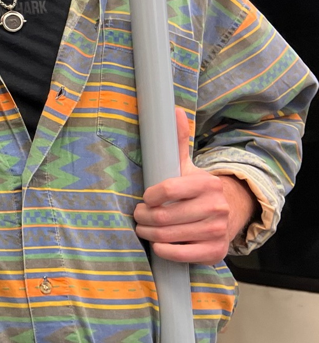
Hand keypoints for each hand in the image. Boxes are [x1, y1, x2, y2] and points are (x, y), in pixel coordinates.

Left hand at [134, 109, 255, 264]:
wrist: (227, 214)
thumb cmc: (195, 189)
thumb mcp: (186, 164)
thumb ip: (178, 140)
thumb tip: (173, 110)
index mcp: (207, 183)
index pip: (168, 189)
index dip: (150, 196)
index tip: (145, 197)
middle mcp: (217, 207)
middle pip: (164, 216)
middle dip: (143, 217)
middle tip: (138, 215)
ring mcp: (218, 231)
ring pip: (169, 236)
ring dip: (149, 234)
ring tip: (144, 228)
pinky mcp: (216, 252)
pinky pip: (182, 255)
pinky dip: (164, 251)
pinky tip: (159, 245)